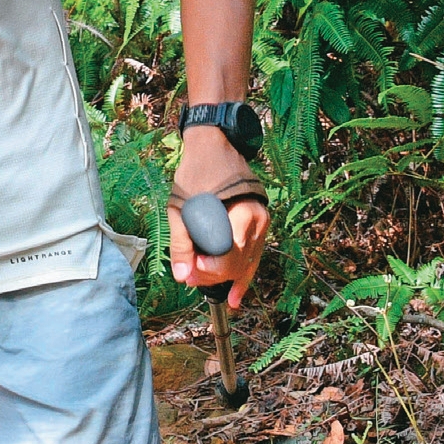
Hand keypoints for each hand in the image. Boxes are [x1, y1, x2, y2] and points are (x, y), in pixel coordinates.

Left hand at [165, 145, 270, 310]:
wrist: (215, 146)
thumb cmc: (195, 173)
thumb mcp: (181, 207)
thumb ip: (181, 243)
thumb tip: (182, 277)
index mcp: (241, 214)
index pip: (228, 256)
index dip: (208, 270)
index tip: (190, 270)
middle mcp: (258, 221)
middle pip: (237, 263)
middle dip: (212, 274)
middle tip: (188, 275)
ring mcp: (262, 224)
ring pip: (245, 264)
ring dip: (222, 276)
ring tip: (200, 281)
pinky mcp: (259, 227)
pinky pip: (252, 257)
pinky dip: (242, 276)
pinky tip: (235, 297)